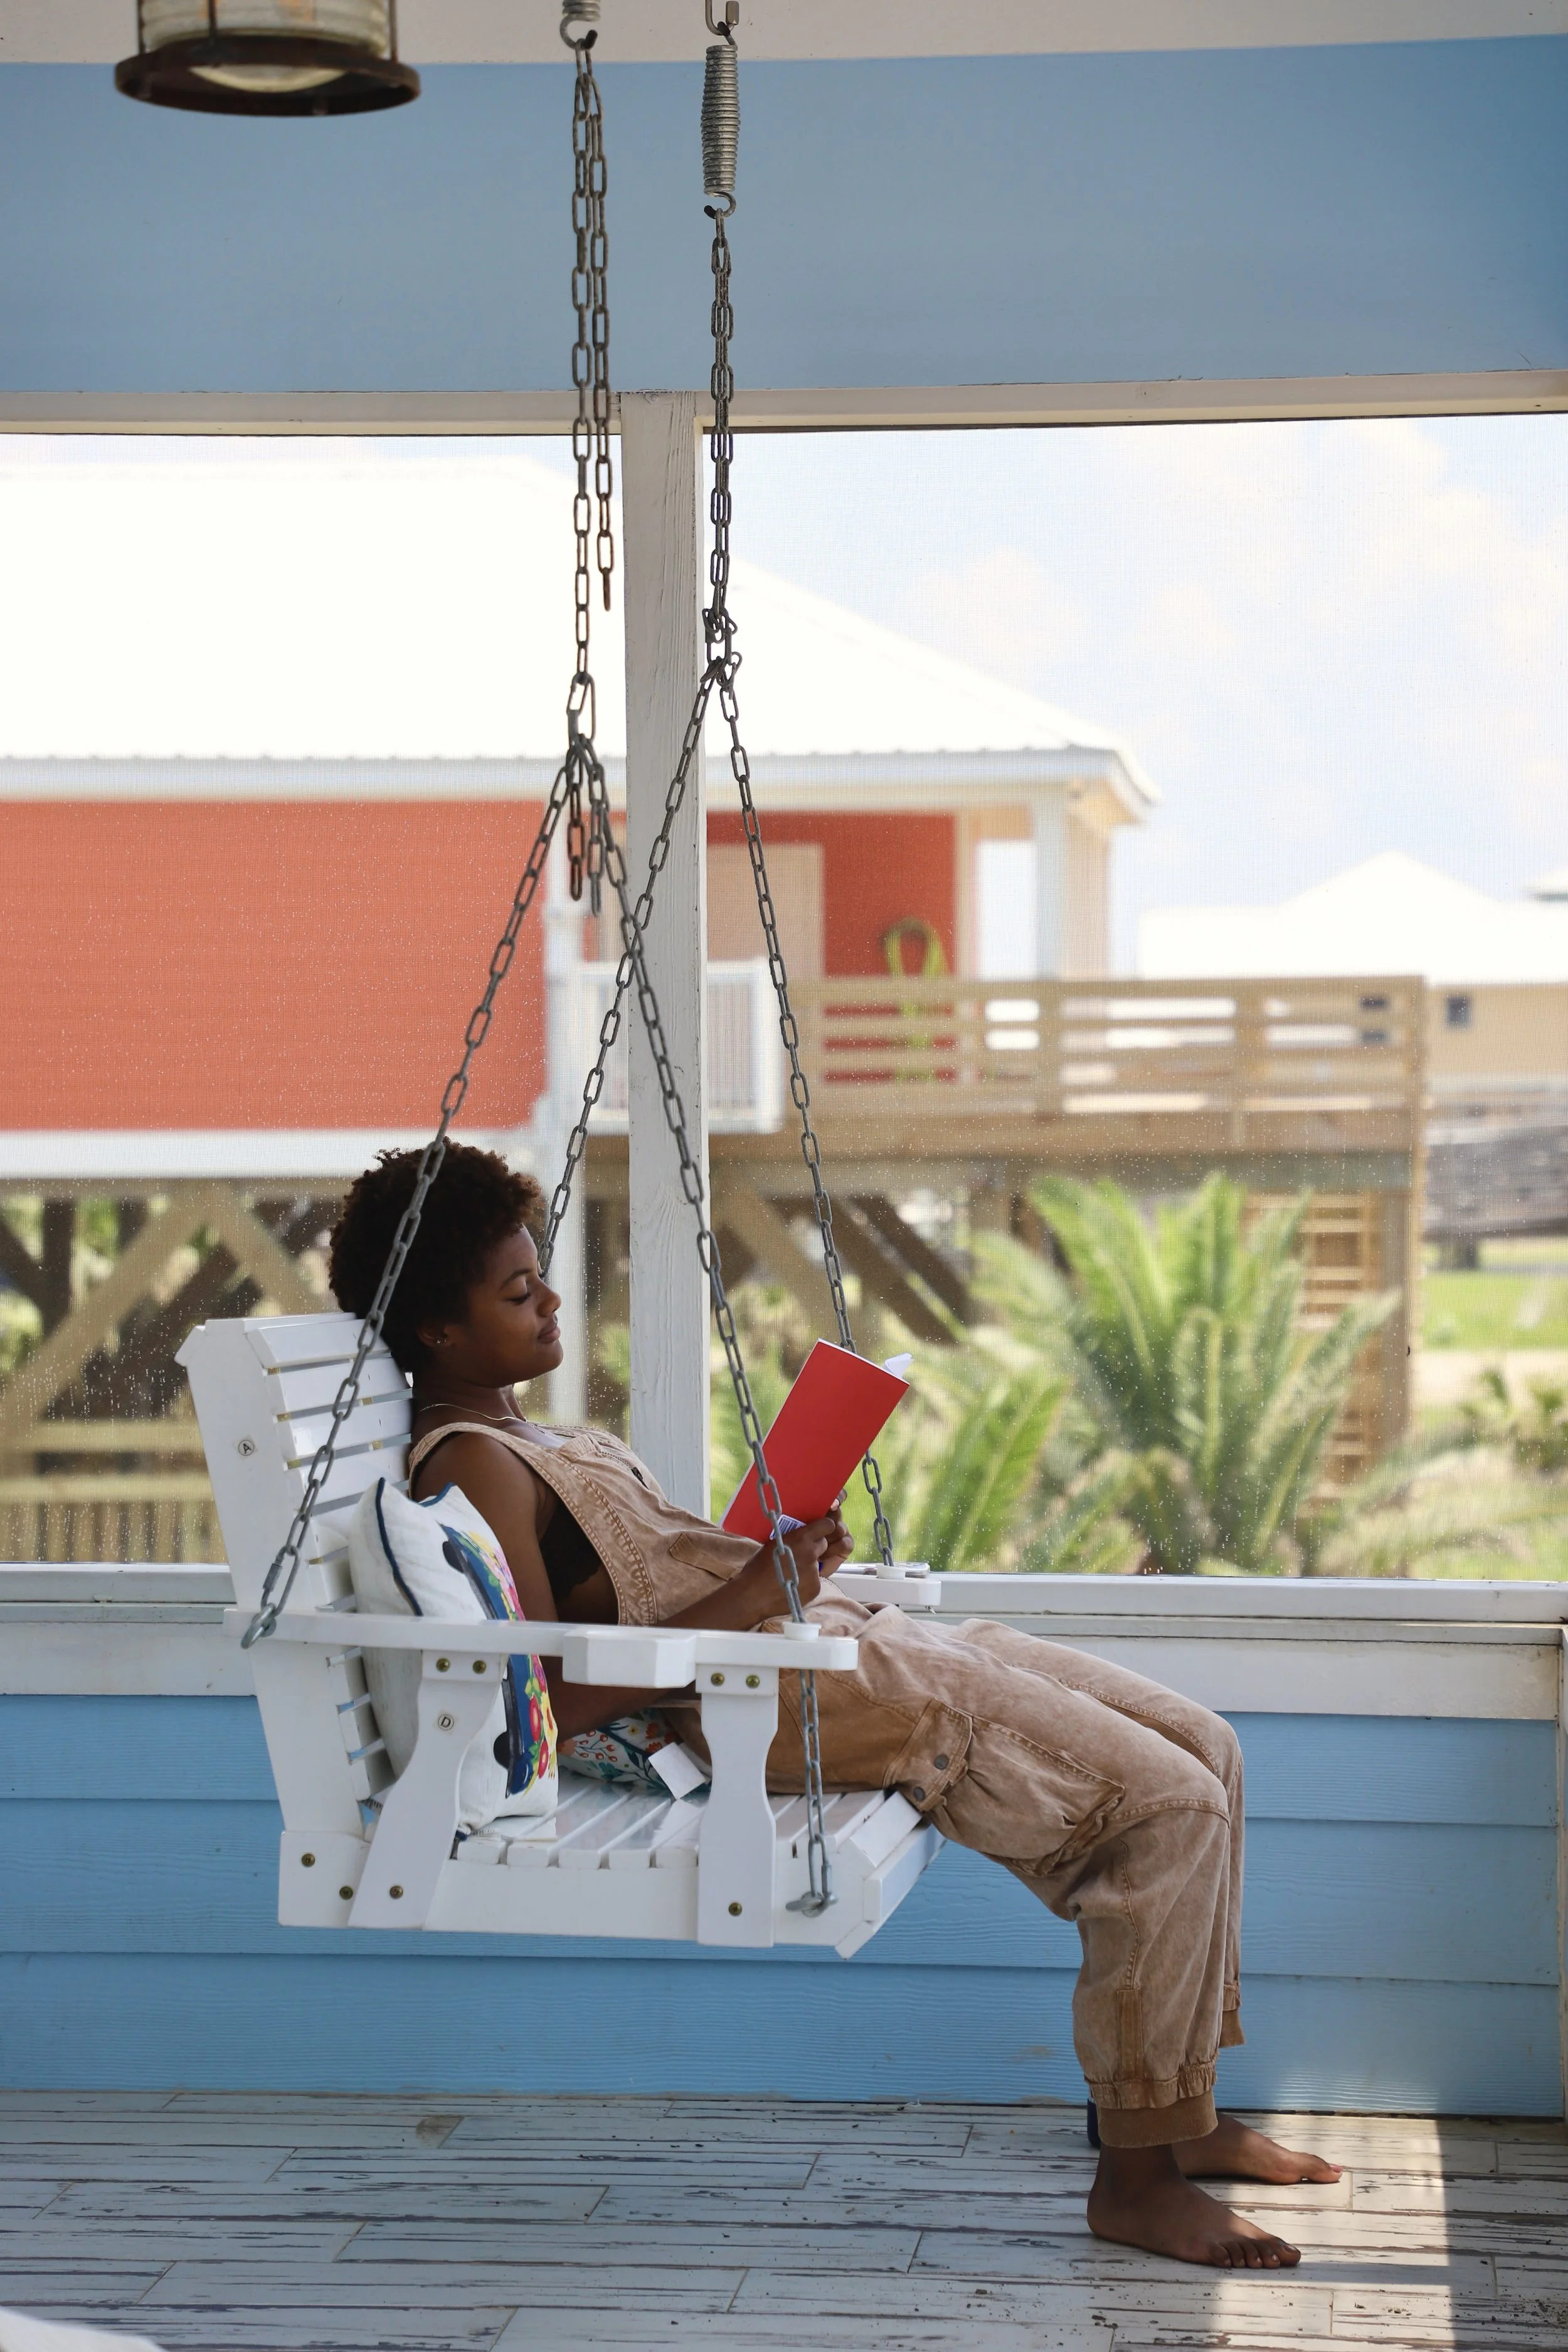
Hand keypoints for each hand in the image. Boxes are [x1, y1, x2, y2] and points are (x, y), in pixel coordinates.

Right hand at [745, 1497, 853, 1614]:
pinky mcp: (815, 1588)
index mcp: (800, 1538)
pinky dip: (807, 1583)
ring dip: (809, 1567)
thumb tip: (800, 1537)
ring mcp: (815, 1572)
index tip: (819, 1532)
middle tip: (801, 1556)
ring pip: (818, 1564)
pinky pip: (815, 1581)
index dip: (824, 1528)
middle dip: (815, 1548)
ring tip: (792, 1575)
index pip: (827, 1525)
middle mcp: (811, 1553)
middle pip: (824, 1545)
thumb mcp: (773, 1544)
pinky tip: (793, 1586)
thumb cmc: (757, 1568)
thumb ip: (792, 1539)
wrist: (754, 1595)